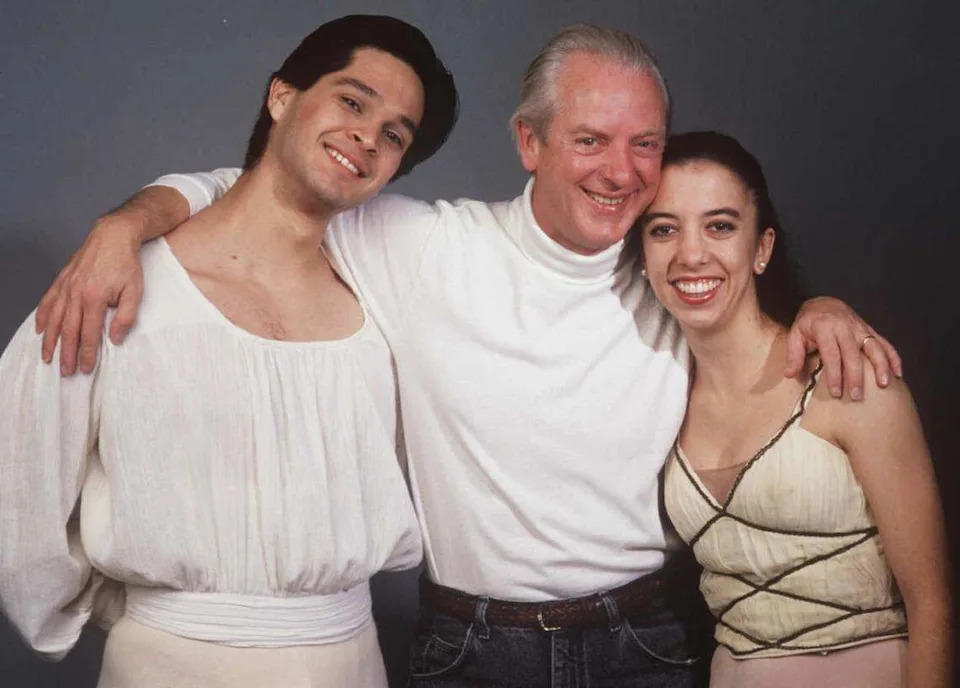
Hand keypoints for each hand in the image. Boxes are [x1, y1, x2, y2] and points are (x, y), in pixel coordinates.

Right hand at [35, 216, 143, 374]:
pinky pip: (48, 301)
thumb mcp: (135, 292)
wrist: (113, 235)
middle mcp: (75, 293)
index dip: (87, 354)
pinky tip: (38, 329)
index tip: (86, 369)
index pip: (89, 333)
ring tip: (47, 357)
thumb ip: (125, 317)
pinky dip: (42, 316)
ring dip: (49, 340)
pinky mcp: (62, 279)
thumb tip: (114, 339)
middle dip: (66, 353)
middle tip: (65, 372)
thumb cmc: (127, 264)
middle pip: (67, 330)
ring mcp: (66, 286)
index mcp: (94, 298)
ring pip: (53, 318)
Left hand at [784, 296, 901, 399]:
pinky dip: (893, 357)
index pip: (831, 354)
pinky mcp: (870, 329)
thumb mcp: (795, 335)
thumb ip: (793, 355)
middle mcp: (845, 327)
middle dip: (856, 376)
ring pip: (874, 347)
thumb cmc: (808, 323)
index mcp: (824, 328)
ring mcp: (860, 328)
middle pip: (853, 354)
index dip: (835, 374)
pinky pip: (884, 343)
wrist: (824, 302)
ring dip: (881, 366)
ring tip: (884, 385)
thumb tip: (790, 375)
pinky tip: (898, 373)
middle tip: (857, 396)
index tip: (836, 392)